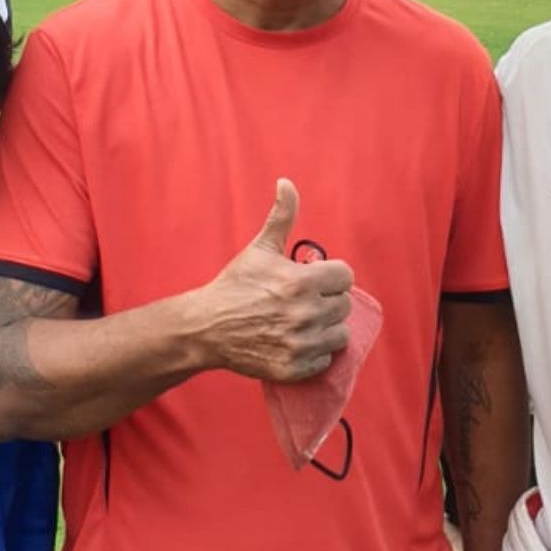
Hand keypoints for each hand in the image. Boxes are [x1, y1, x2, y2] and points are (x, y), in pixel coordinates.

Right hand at [193, 179, 353, 381]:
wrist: (205, 328)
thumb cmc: (234, 285)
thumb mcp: (259, 249)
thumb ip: (281, 216)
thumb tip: (286, 182)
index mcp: (302, 281)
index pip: (345, 277)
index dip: (330, 277)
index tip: (313, 280)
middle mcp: (306, 313)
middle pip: (344, 306)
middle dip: (327, 302)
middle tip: (302, 303)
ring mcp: (301, 343)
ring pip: (340, 335)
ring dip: (325, 329)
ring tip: (301, 323)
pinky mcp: (295, 368)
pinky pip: (325, 361)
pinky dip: (314, 355)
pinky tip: (295, 342)